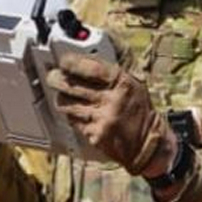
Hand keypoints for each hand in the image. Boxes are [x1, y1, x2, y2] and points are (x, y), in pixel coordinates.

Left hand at [45, 53, 171, 175]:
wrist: (148, 143)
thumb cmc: (139, 110)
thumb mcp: (134, 83)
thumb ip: (111, 71)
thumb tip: (85, 58)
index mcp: (122, 82)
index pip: (91, 67)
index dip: (72, 62)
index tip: (63, 61)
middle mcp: (112, 99)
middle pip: (71, 85)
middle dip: (57, 79)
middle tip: (53, 76)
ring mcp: (102, 119)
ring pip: (66, 104)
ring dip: (62, 99)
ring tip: (66, 96)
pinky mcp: (95, 135)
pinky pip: (73, 121)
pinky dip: (72, 116)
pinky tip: (79, 113)